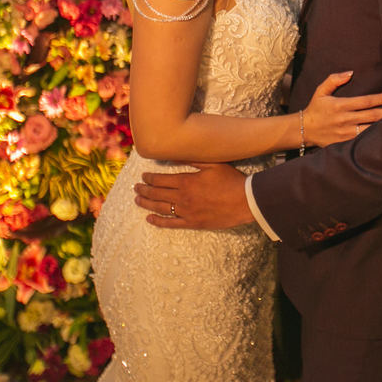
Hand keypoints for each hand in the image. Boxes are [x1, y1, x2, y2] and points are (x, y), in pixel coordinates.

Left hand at [133, 163, 253, 228]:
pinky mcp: (193, 223)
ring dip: (146, 204)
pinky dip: (158, 221)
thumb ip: (191, 160)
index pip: (160, 180)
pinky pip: (171, 224)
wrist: (245, 201)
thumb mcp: (212, 164)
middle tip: (135, 188)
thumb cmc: (230, 180)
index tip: (143, 177)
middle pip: (156, 194)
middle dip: (143, 190)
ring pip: (160, 208)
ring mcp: (186, 212)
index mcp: (186, 181)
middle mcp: (183, 197)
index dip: (149, 178)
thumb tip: (174, 157)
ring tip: (137, 201)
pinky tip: (149, 219)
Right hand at [303, 71, 381, 147]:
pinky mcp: (345, 144)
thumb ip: (334, 79)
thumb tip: (350, 72)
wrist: (303, 130)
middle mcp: (345, 120)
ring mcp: (346, 133)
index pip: (366, 101)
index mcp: (340, 105)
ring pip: (371, 130)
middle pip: (372, 116)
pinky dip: (375, 139)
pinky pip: (363, 141)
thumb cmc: (315, 109)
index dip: (381, 99)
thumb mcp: (321, 91)